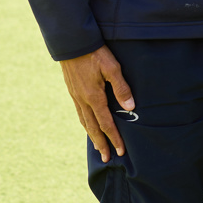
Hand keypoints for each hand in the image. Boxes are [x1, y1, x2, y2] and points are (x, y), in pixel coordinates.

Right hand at [60, 45, 134, 162]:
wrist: (73, 44)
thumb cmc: (95, 54)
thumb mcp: (112, 68)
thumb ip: (121, 88)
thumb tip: (130, 107)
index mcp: (94, 97)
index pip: (106, 123)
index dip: (114, 138)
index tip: (120, 151)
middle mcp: (83, 101)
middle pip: (93, 128)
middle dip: (101, 143)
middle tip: (106, 158)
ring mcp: (76, 97)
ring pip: (84, 122)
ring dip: (92, 136)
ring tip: (97, 146)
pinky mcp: (73, 92)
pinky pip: (79, 113)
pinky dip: (85, 123)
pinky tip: (88, 125)